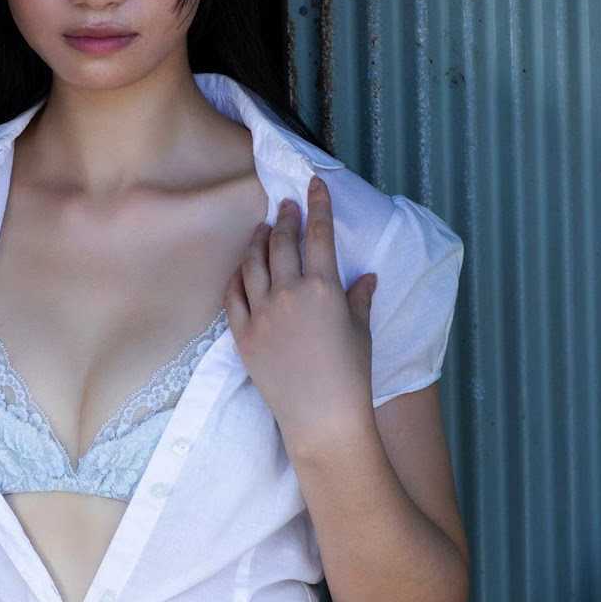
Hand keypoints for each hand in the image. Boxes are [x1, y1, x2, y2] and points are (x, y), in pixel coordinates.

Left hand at [223, 177, 376, 455]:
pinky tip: (242, 268)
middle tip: (285, 204)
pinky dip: (237, 276)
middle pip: (282, 242)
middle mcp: (288, 293)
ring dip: (258, 241)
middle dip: (285, 217)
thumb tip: (366, 277)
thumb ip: (360, 298)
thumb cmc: (351, 375)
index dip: (318, 205)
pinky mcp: (243, 335)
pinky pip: (234, 295)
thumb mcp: (361, 331)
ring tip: (263, 230)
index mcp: (323, 287)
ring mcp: (261, 313)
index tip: (314, 184)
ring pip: (253, 264)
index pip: (319, 234)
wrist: (321, 417)